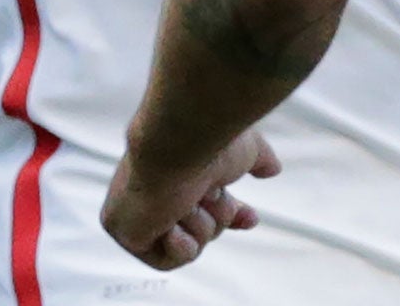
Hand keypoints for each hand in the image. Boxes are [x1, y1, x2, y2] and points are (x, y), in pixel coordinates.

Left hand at [101, 128, 280, 271]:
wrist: (179, 141)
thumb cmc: (211, 139)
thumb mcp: (246, 149)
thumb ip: (258, 159)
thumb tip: (273, 169)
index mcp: (181, 169)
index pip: (205, 203)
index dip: (230, 214)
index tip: (250, 218)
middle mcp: (159, 189)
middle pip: (203, 226)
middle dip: (217, 214)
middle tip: (213, 194)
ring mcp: (141, 211)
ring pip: (189, 242)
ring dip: (199, 223)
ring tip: (189, 200)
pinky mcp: (126, 231)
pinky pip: (166, 260)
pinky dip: (179, 245)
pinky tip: (174, 223)